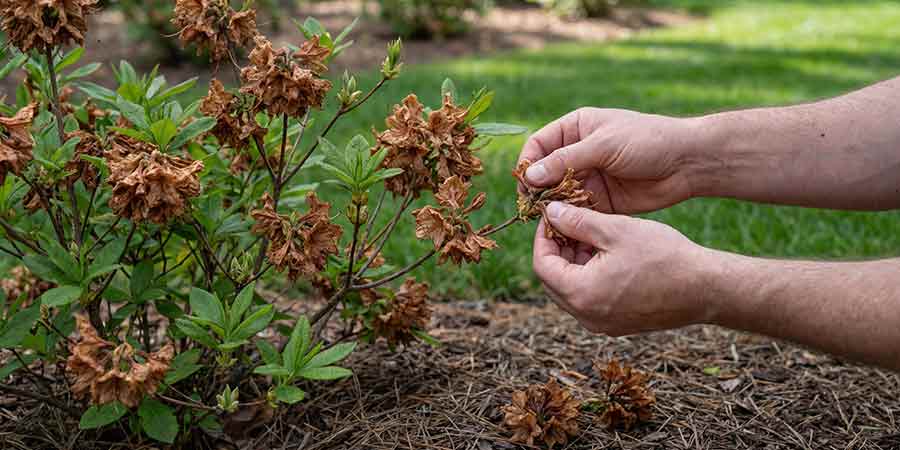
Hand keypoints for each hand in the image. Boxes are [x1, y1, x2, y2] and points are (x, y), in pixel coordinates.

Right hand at [519, 108, 700, 213]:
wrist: (687, 162)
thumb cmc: (647, 141)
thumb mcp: (603, 145)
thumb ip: (564, 161)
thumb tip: (529, 176)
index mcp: (576, 128)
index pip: (538, 145)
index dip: (528, 163)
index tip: (524, 183)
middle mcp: (579, 152)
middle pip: (544, 172)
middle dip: (537, 189)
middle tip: (532, 207)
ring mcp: (590, 177)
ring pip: (558, 193)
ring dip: (551, 206)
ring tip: (547, 218)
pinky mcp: (601, 199)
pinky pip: (577, 209)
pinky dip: (569, 218)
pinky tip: (564, 226)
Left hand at [533, 202, 715, 335]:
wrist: (705, 289)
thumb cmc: (664, 256)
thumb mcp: (616, 230)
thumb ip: (577, 221)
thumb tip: (550, 212)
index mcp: (581, 294)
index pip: (542, 265)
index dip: (543, 237)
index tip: (554, 217)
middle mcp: (586, 316)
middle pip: (553, 281)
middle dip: (557, 250)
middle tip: (569, 224)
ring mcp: (601, 325)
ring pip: (571, 291)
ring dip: (573, 264)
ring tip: (590, 236)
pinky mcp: (616, 326)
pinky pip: (590, 301)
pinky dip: (589, 278)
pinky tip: (605, 255)